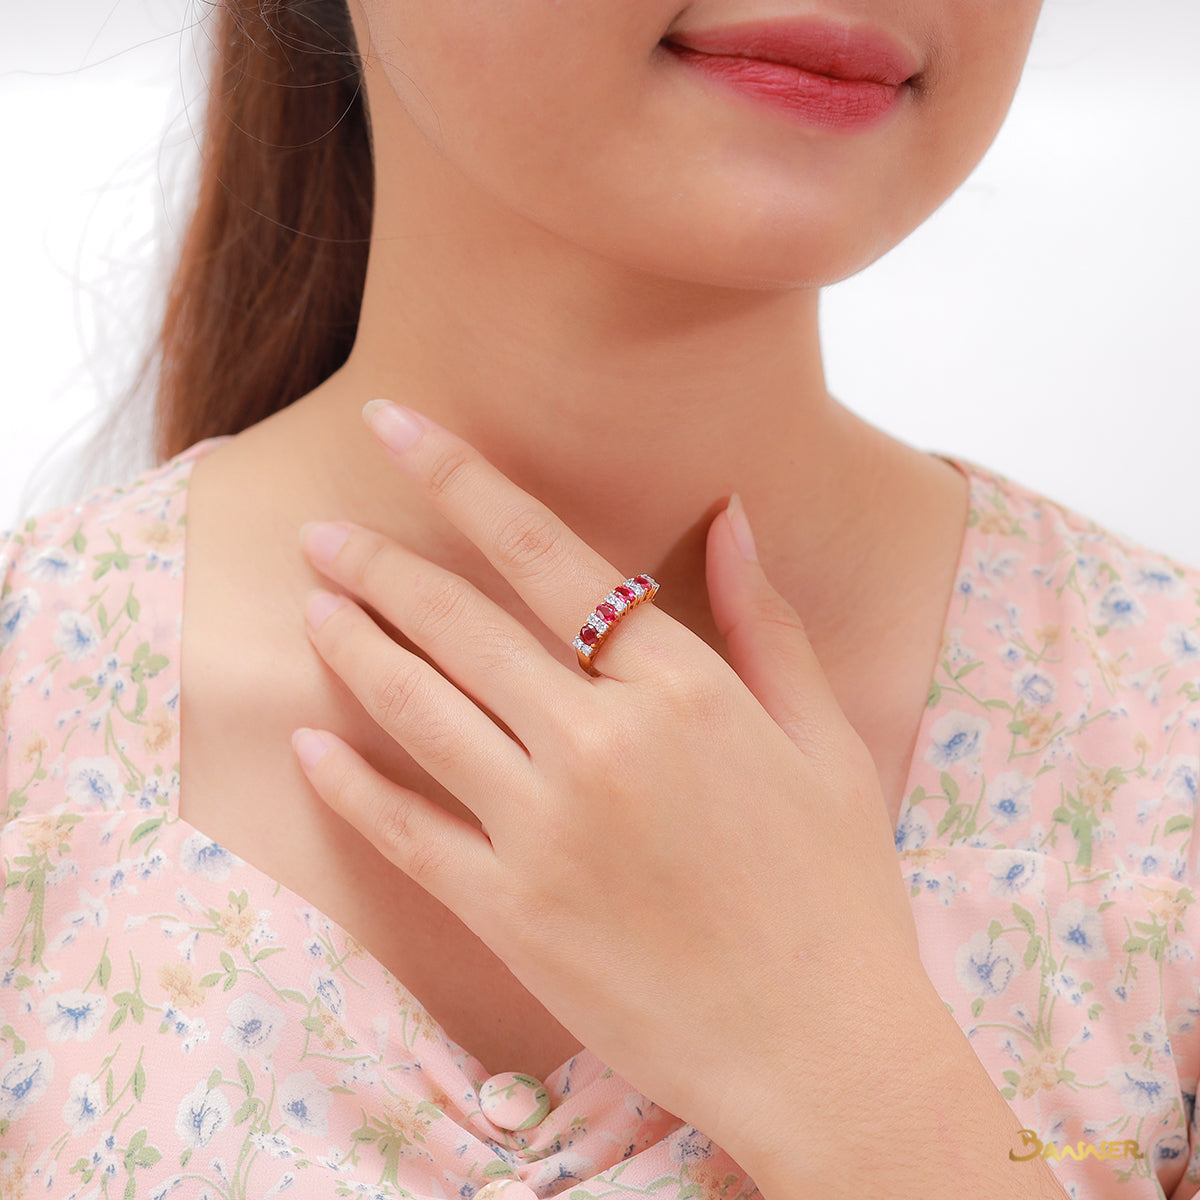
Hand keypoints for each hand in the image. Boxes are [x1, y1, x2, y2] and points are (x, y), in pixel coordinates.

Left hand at [290, 398, 926, 1166]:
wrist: (824, 1051)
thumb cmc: (838, 891)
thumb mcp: (825, 742)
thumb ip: (764, 622)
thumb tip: (731, 512)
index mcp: (682, 689)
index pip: (548, 555)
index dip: (462, 481)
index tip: (396, 427)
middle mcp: (601, 743)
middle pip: (461, 624)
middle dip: (380, 566)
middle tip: (323, 534)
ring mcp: (545, 831)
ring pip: (420, 711)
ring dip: (355, 650)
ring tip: (312, 605)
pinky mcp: (510, 915)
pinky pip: (406, 834)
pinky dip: (349, 787)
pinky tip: (309, 746)